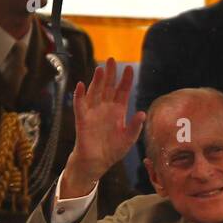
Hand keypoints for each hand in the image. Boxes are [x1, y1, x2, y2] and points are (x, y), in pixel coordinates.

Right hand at [63, 58, 146, 197]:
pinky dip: (79, 95)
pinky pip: (80, 105)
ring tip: (100, 69)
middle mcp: (106, 108)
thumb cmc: (112, 150)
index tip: (129, 68)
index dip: (126, 80)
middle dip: (110, 74)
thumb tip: (142, 113)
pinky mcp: (83, 119)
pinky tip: (80, 85)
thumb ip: (135, 127)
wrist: (96, 162)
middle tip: (112, 60)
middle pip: (108, 87)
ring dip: (96, 81)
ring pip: (95, 92)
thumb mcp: (128, 139)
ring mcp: (94, 112)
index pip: (122, 91)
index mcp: (118, 111)